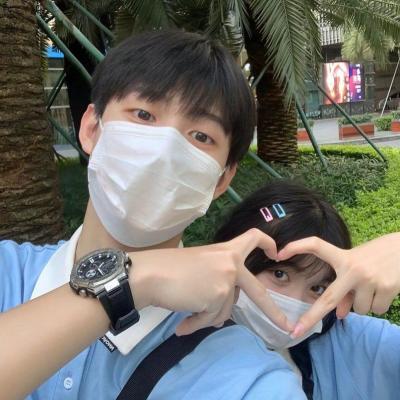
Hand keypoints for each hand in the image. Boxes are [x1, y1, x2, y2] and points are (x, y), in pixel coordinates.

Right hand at [130, 228, 293, 335]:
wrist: (151, 274)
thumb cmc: (169, 267)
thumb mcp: (200, 265)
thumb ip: (217, 281)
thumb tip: (222, 315)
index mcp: (226, 251)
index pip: (253, 238)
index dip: (268, 243)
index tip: (277, 252)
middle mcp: (231, 264)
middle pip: (257, 292)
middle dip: (273, 312)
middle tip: (287, 327)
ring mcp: (226, 281)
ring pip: (224, 311)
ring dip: (207, 316)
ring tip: (188, 313)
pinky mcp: (217, 297)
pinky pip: (211, 319)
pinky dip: (197, 324)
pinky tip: (183, 325)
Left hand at [277, 232, 399, 337]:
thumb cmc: (375, 257)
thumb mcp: (355, 266)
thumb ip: (345, 290)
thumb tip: (340, 315)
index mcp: (342, 256)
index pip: (315, 245)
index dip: (297, 247)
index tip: (278, 253)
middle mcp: (352, 267)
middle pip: (328, 298)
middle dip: (311, 317)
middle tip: (295, 332)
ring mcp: (369, 278)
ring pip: (358, 310)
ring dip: (363, 304)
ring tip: (372, 285)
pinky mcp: (387, 288)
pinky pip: (375, 310)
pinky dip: (378, 304)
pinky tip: (383, 289)